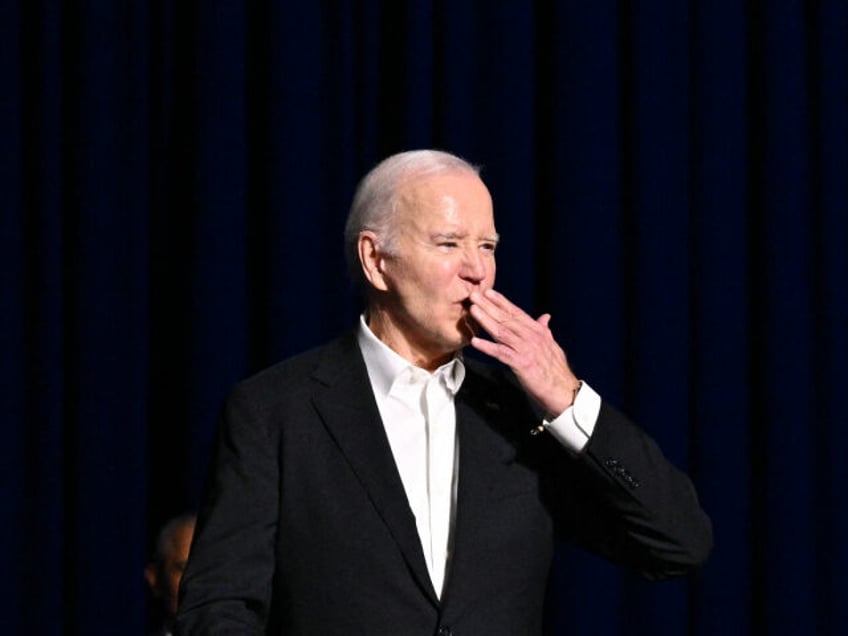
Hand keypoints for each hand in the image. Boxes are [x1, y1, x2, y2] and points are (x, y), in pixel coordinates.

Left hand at [468, 289, 580, 417]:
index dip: (502, 302)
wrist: (564, 391)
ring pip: (502, 332)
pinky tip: (476, 342)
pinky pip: (501, 353)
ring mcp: (526, 350)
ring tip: (473, 310)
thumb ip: (545, 330)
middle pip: (507, 318)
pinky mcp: (522, 364)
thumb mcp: (551, 346)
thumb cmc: (556, 371)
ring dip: (486, 320)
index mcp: (538, 332)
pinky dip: (488, 347)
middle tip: (474, 295)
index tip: (489, 292)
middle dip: (489, 306)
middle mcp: (532, 337)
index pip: (517, 313)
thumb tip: (545, 317)